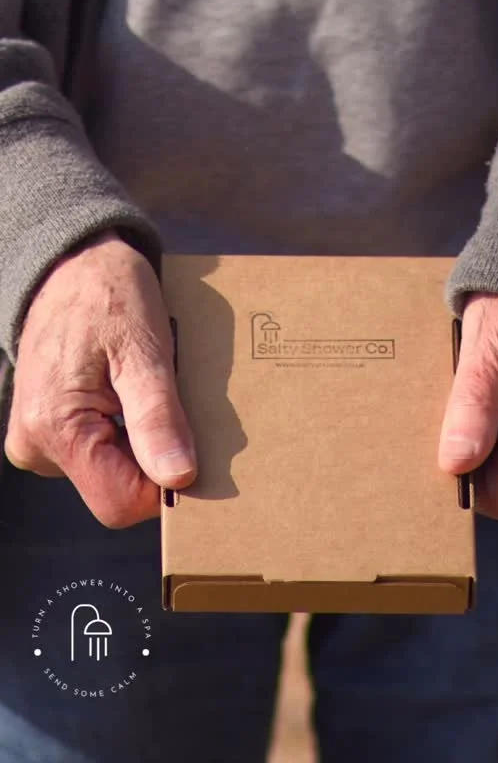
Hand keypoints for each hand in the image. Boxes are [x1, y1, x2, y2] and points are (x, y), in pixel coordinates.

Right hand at [4, 231, 196, 527]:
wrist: (74, 265)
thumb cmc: (109, 298)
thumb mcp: (144, 353)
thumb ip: (157, 419)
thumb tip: (177, 477)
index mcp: (56, 429)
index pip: (120, 501)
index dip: (163, 485)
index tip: (190, 448)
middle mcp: (37, 445)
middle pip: (115, 488)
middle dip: (154, 458)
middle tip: (170, 406)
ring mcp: (39, 439)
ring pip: (109, 472)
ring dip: (141, 443)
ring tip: (147, 393)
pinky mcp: (48, 429)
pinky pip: (97, 452)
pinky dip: (125, 433)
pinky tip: (132, 396)